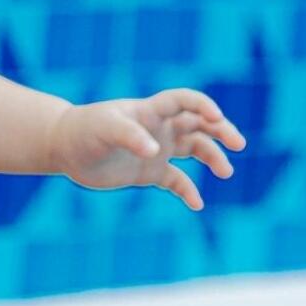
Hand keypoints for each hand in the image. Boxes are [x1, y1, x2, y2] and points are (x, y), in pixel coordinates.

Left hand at [49, 89, 246, 212]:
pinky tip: (197, 204)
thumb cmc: (84, 130)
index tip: (217, 117)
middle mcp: (160, 128)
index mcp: (151, 111)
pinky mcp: (150, 173)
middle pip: (200, 124)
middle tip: (238, 145)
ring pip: (196, 150)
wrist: (66, 148)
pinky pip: (177, 181)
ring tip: (226, 172)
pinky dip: (189, 191)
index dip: (204, 106)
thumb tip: (154, 151)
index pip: (185, 101)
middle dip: (222, 131)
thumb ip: (130, 135)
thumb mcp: (104, 128)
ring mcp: (158, 150)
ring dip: (213, 158)